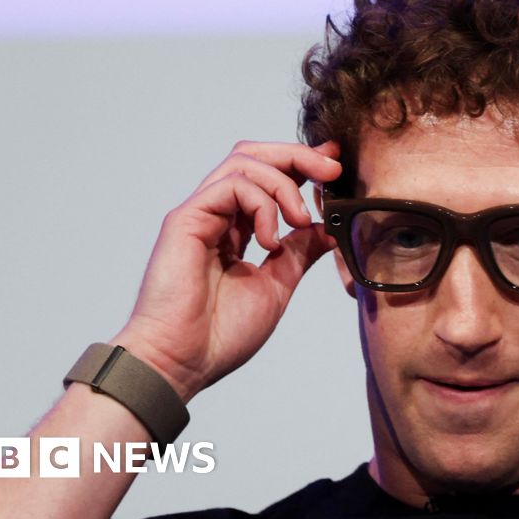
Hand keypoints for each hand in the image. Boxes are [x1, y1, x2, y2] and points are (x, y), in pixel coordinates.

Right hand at [111, 141, 342, 401]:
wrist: (182, 362)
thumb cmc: (219, 334)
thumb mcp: (277, 285)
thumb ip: (300, 253)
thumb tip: (327, 227)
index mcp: (236, 229)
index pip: (269, 178)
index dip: (303, 165)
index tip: (336, 167)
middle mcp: (217, 215)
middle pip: (255, 157)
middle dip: (299, 156)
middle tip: (332, 168)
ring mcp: (200, 214)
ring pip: (244, 162)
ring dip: (284, 183)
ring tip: (301, 220)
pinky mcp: (186, 220)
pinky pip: (230, 186)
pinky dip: (261, 204)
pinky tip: (270, 240)